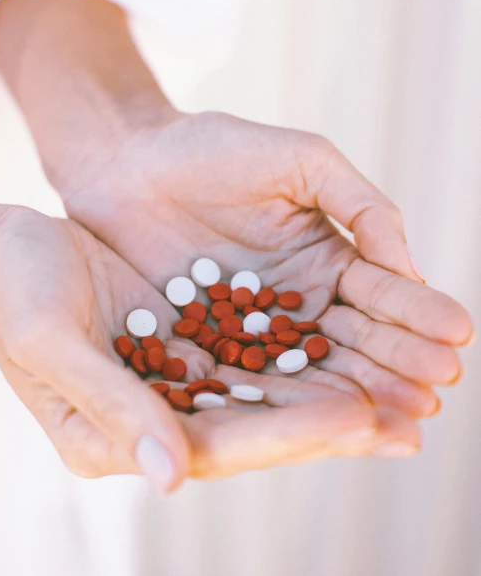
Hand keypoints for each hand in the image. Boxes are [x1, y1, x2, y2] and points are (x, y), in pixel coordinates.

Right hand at [0, 198, 420, 482]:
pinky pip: (263, 355)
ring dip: (338, 391)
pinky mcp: (193, 345)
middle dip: (335, 420)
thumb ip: (111, 408)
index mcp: (113, 438)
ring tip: (406, 391)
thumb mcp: (51, 342)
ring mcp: (178, 382)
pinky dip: (311, 355)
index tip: (355, 416)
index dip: (289, 432)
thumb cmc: (15, 287)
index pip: (218, 445)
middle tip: (409, 411)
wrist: (9, 246)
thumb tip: (173, 480)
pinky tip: (358, 350)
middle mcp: (155, 420)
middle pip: (259, 427)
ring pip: (272, 393)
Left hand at [65, 111, 472, 423]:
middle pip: (355, 342)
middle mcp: (298, 302)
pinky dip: (284, 405)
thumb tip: (409, 267)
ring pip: (311, 371)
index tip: (456, 334)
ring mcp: (253, 331)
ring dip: (356, 396)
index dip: (417, 313)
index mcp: (328, 257)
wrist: (127, 161)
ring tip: (403, 418)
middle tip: (439, 389)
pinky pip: (249, 381)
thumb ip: (359, 205)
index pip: (381, 293)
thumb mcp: (302, 160)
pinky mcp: (206, 351)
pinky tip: (317, 426)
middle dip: (398, 364)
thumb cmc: (213, 149)